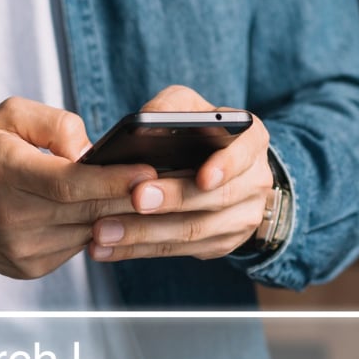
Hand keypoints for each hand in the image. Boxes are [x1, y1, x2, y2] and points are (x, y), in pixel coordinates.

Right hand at [0, 97, 157, 277]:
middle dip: (131, 198)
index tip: (150, 171)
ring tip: (142, 195)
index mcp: (5, 173)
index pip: (70, 184)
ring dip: (118, 215)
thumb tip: (92, 150)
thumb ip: (53, 123)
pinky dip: (91, 228)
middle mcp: (12, 217)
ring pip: (89, 231)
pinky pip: (76, 246)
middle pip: (88, 211)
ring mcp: (21, 249)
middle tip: (168, 183)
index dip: (113, 180)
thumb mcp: (4, 117)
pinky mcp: (28, 268)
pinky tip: (99, 212)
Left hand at [88, 85, 273, 262]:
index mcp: (251, 142)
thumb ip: (171, 108)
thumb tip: (144, 122)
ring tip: (104, 231)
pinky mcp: (220, 244)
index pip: (245, 153)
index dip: (226, 167)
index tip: (203, 178)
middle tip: (136, 199)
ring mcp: (241, 219)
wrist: (224, 172)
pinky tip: (108, 248)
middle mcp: (254, 182)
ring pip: (193, 231)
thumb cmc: (199, 134)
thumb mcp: (190, 108)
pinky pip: (178, 251)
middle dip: (173, 200)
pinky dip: (139, 250)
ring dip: (145, 233)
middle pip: (215, 198)